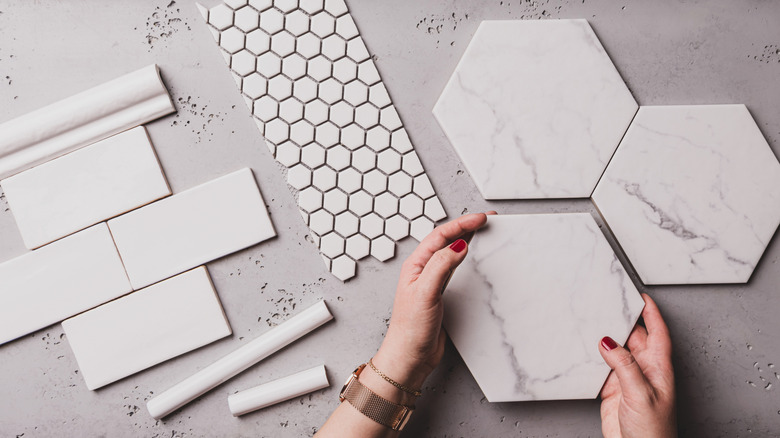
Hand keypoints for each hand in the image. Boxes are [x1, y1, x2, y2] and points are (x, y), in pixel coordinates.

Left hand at [371, 213, 489, 393]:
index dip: (462, 224)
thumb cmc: (410, 329)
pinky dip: (468, 259)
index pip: (440, 235)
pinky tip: (474, 258)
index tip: (482, 218)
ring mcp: (432, 282)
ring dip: (467, 239)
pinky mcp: (441, 294)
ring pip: (452, 253)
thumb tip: (459, 245)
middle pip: (446, 240)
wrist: (410, 356)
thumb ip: (441, 266)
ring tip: (483, 231)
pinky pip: (456, 269)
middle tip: (487, 219)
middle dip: (466, 226)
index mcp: (416, 265)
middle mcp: (423, 270)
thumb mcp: (426, 293)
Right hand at [599, 293, 676, 437]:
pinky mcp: (613, 390)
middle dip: (623, 321)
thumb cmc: (654, 432)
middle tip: (608, 303)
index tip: (641, 296)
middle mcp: (644, 371)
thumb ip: (624, 365)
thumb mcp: (641, 394)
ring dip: (607, 339)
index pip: (657, 333)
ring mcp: (628, 380)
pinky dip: (594, 358)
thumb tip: (608, 341)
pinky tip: (586, 351)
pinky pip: (602, 367)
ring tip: (594, 321)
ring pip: (616, 351)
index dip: (651, 313)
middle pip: (634, 338)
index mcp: (659, 368)